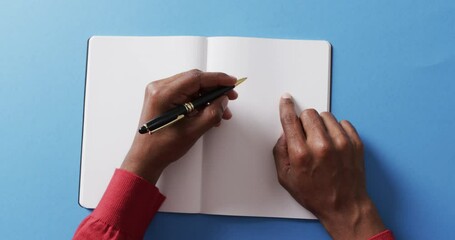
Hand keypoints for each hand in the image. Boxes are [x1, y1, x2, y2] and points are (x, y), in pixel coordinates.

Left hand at [121, 69, 237, 183]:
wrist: (145, 158)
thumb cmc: (161, 147)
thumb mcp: (192, 131)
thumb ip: (211, 114)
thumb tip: (223, 101)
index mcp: (163, 94)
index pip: (196, 78)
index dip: (217, 79)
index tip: (231, 82)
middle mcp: (159, 89)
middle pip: (194, 81)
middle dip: (214, 89)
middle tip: (229, 97)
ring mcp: (160, 93)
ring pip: (192, 87)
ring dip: (208, 97)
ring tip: (221, 111)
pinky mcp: (163, 98)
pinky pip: (186, 94)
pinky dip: (199, 102)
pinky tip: (209, 112)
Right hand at [273, 93, 384, 239]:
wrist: (345, 206)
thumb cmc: (315, 194)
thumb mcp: (286, 178)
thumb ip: (280, 152)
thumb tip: (285, 132)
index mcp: (301, 154)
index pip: (291, 120)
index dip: (286, 107)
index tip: (286, 99)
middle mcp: (322, 146)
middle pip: (309, 113)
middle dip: (304, 122)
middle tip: (306, 136)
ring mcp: (341, 143)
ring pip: (326, 116)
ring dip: (321, 125)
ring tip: (322, 142)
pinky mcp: (356, 143)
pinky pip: (343, 122)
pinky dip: (336, 130)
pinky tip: (334, 144)